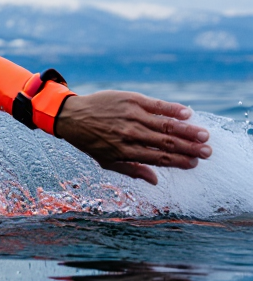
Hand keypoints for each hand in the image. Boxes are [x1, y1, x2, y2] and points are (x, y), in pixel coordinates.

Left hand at [53, 91, 211, 184]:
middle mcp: (130, 134)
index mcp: (125, 151)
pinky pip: (156, 105)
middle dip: (189, 148)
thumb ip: (132, 170)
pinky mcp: (131, 100)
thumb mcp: (106, 161)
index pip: (158, 158)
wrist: (72, 116)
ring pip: (165, 125)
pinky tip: (188, 113)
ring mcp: (131, 116)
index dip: (179, 162)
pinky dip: (173, 109)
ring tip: (204, 135)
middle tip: (208, 152)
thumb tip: (156, 180)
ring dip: (187, 130)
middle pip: (166, 143)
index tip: (194, 163)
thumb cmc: (90, 141)